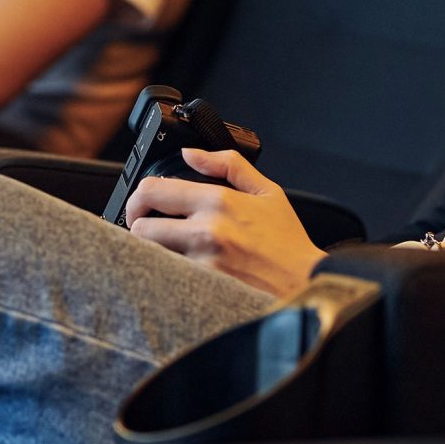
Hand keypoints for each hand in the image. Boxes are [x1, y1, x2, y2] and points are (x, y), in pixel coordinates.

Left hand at [120, 148, 325, 294]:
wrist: (305, 284)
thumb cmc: (287, 242)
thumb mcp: (267, 191)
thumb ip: (227, 164)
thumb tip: (190, 154)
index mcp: (219, 201)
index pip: (153, 191)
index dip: (138, 197)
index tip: (142, 204)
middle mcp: (206, 231)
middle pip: (140, 227)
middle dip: (139, 227)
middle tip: (148, 228)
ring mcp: (202, 264)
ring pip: (149, 255)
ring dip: (151, 251)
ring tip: (164, 250)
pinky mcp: (202, 290)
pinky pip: (166, 278)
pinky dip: (165, 273)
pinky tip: (178, 270)